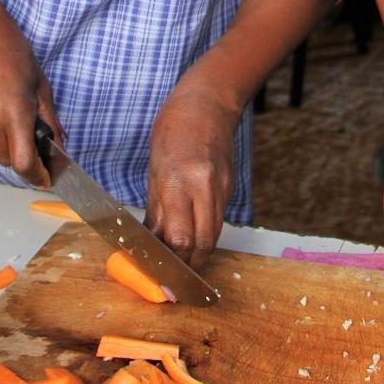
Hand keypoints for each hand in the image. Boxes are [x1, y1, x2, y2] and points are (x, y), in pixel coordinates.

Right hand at [0, 0, 59, 187]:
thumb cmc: (9, 47)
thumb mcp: (40, 82)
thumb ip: (49, 118)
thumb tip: (58, 142)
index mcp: (13, 110)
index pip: (23, 162)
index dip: (37, 176)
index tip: (46, 179)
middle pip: (7, 159)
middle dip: (23, 155)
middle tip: (35, 138)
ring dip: (5, 141)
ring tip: (12, 111)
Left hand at [146, 74, 239, 271]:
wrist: (208, 102)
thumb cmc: (174, 128)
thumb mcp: (155, 168)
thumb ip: (158, 208)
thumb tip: (153, 241)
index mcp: (179, 181)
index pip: (179, 237)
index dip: (170, 262)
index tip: (158, 274)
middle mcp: (205, 187)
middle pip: (202, 242)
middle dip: (188, 266)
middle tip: (173, 281)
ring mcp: (222, 187)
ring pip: (214, 234)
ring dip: (198, 253)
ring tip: (182, 265)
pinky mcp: (230, 186)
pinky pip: (218, 218)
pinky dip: (205, 233)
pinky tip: (193, 237)